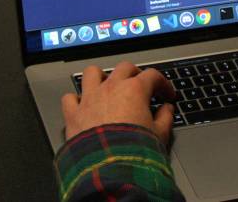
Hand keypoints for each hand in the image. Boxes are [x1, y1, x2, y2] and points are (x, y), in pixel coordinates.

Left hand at [61, 61, 176, 144]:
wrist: (109, 169)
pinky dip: (75, 100)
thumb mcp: (159, 135)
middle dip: (135, 74)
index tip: (166, 95)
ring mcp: (90, 99)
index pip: (153, 76)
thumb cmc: (134, 152)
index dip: (163, 84)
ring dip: (101, 77)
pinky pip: (70, 98)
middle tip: (141, 86)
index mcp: (134, 90)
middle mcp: (111, 89)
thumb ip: (165, 118)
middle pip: (124, 68)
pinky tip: (82, 106)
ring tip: (107, 86)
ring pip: (92, 73)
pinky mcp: (73, 114)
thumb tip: (167, 111)